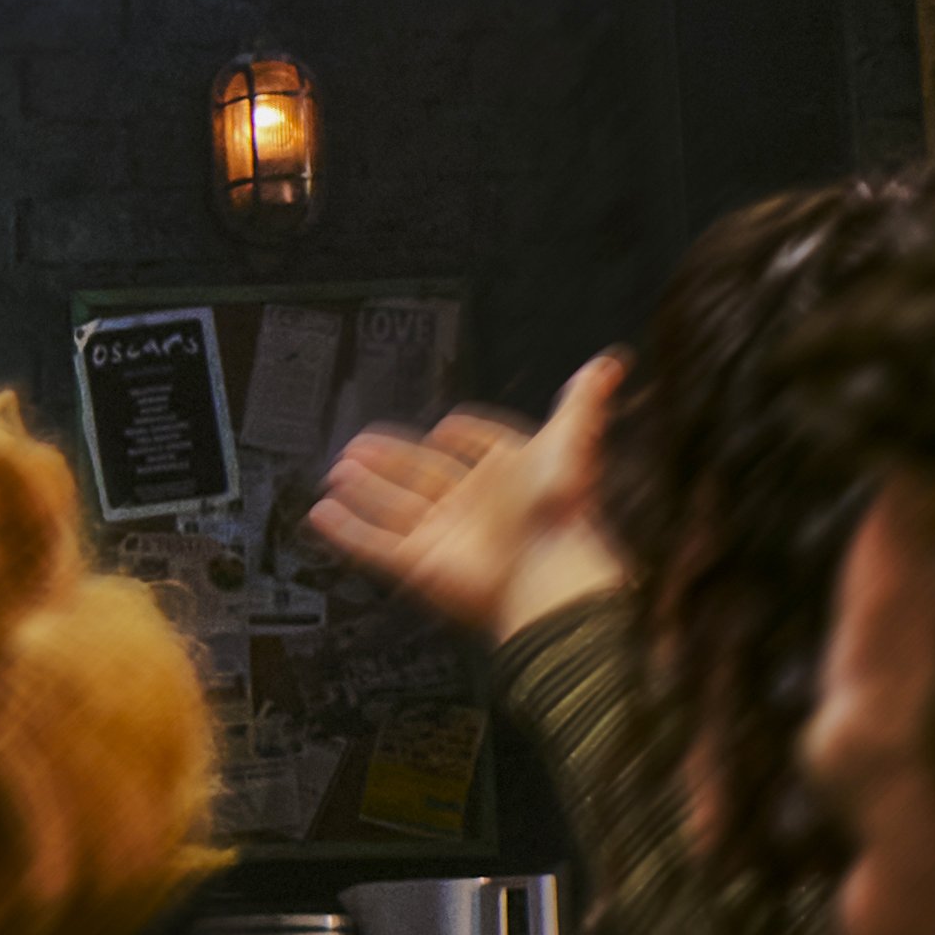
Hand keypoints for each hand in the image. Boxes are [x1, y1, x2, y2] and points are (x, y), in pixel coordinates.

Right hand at [309, 355, 627, 649]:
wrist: (547, 571)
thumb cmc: (561, 509)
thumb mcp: (571, 442)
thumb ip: (583, 402)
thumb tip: (612, 362)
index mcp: (507, 477)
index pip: (478, 451)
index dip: (462, 437)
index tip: (443, 426)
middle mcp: (473, 506)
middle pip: (423, 476)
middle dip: (390, 461)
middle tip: (357, 445)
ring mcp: (442, 536)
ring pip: (394, 508)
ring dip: (365, 490)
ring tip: (337, 470)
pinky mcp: (417, 565)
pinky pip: (373, 545)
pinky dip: (345, 531)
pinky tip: (322, 514)